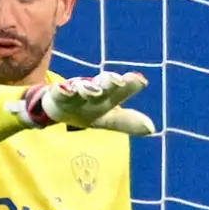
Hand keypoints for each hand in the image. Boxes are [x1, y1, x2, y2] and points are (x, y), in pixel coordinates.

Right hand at [13, 70, 153, 135]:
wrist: (56, 108)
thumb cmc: (86, 110)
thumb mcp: (107, 119)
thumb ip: (128, 122)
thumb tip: (152, 129)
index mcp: (108, 96)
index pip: (122, 90)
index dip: (131, 84)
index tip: (142, 80)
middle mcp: (94, 90)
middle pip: (104, 86)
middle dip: (110, 82)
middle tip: (118, 81)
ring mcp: (75, 91)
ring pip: (83, 88)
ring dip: (88, 88)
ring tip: (93, 89)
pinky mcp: (57, 94)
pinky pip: (60, 92)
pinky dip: (63, 90)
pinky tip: (65, 89)